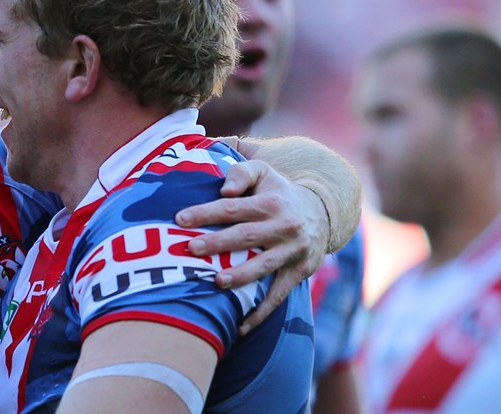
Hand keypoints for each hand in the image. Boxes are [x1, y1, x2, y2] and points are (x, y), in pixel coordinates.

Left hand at [173, 159, 328, 334]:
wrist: (321, 213)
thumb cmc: (277, 193)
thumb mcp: (264, 172)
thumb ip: (241, 173)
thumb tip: (224, 189)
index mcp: (270, 202)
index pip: (232, 208)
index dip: (206, 212)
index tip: (179, 219)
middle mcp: (284, 226)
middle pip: (246, 236)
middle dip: (218, 243)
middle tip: (191, 249)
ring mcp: (293, 251)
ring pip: (264, 266)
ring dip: (240, 276)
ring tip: (216, 282)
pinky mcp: (299, 272)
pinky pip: (278, 295)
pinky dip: (261, 312)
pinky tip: (240, 326)